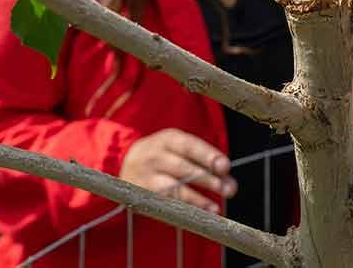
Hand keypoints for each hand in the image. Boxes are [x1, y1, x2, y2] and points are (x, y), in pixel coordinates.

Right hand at [119, 128, 236, 211]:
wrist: (124, 162)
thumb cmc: (163, 155)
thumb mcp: (179, 148)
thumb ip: (203, 160)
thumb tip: (228, 178)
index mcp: (168, 139)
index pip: (190, 146)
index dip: (208, 156)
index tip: (225, 167)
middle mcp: (155, 155)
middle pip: (184, 168)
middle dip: (208, 180)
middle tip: (228, 189)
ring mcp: (147, 176)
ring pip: (174, 188)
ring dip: (197, 200)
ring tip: (215, 208)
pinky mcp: (143, 195)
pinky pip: (166, 203)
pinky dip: (185, 210)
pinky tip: (199, 214)